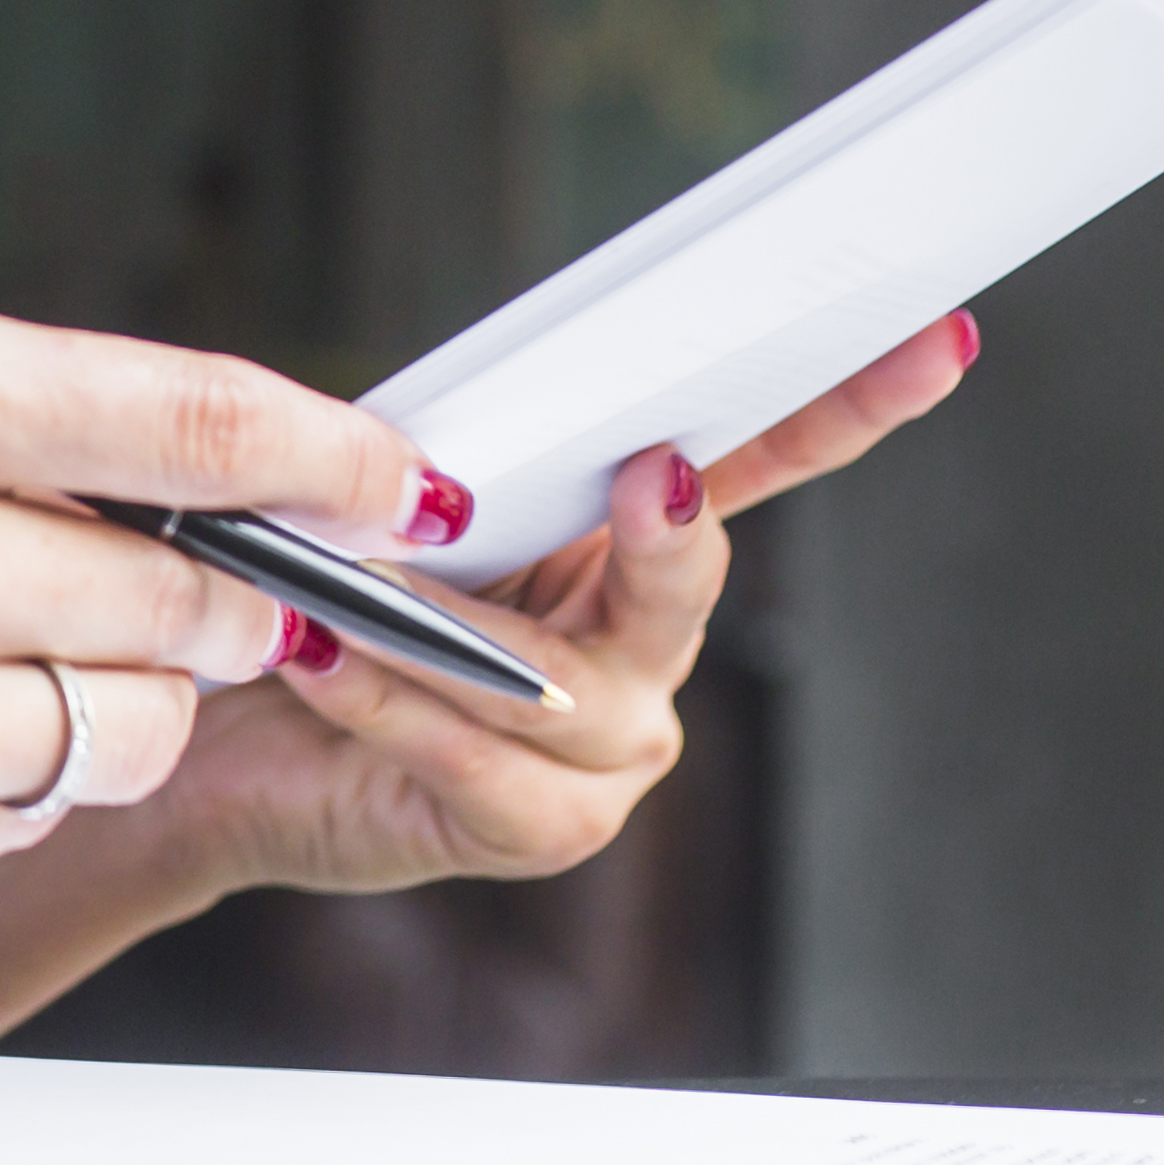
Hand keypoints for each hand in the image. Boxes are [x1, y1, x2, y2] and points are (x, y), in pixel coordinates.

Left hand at [139, 312, 981, 900]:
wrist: (230, 740)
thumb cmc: (316, 598)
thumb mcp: (389, 500)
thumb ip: (457, 461)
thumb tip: (459, 437)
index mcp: (629, 543)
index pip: (759, 458)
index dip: (850, 400)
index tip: (933, 336)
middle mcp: (641, 649)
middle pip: (687, 578)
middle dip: (671, 529)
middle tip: (655, 475)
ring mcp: (606, 751)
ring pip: (556, 683)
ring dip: (441, 629)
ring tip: (345, 592)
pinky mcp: (540, 828)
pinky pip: (474, 755)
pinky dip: (387, 699)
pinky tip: (317, 656)